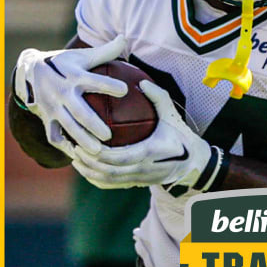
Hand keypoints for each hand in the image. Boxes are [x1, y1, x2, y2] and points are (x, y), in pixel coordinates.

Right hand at [12, 36, 128, 152]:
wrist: (29, 71)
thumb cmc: (63, 64)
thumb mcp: (81, 56)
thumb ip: (105, 51)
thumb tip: (125, 38)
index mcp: (74, 76)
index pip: (93, 80)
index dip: (108, 84)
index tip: (125, 89)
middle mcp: (62, 92)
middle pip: (78, 110)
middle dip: (92, 124)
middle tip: (109, 136)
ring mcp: (52, 107)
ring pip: (67, 126)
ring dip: (81, 140)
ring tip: (98, 152)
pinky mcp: (46, 118)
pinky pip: (54, 135)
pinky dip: (65, 147)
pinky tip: (80, 157)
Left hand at [68, 81, 225, 191]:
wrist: (195, 165)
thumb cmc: (182, 137)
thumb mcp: (173, 116)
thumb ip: (158, 97)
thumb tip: (141, 80)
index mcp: (150, 153)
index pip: (119, 157)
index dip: (99, 152)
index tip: (84, 140)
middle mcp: (143, 169)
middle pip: (108, 171)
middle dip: (87, 161)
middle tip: (72, 146)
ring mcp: (139, 179)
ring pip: (107, 180)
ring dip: (88, 170)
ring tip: (73, 156)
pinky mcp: (136, 184)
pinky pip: (111, 185)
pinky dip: (95, 179)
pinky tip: (83, 168)